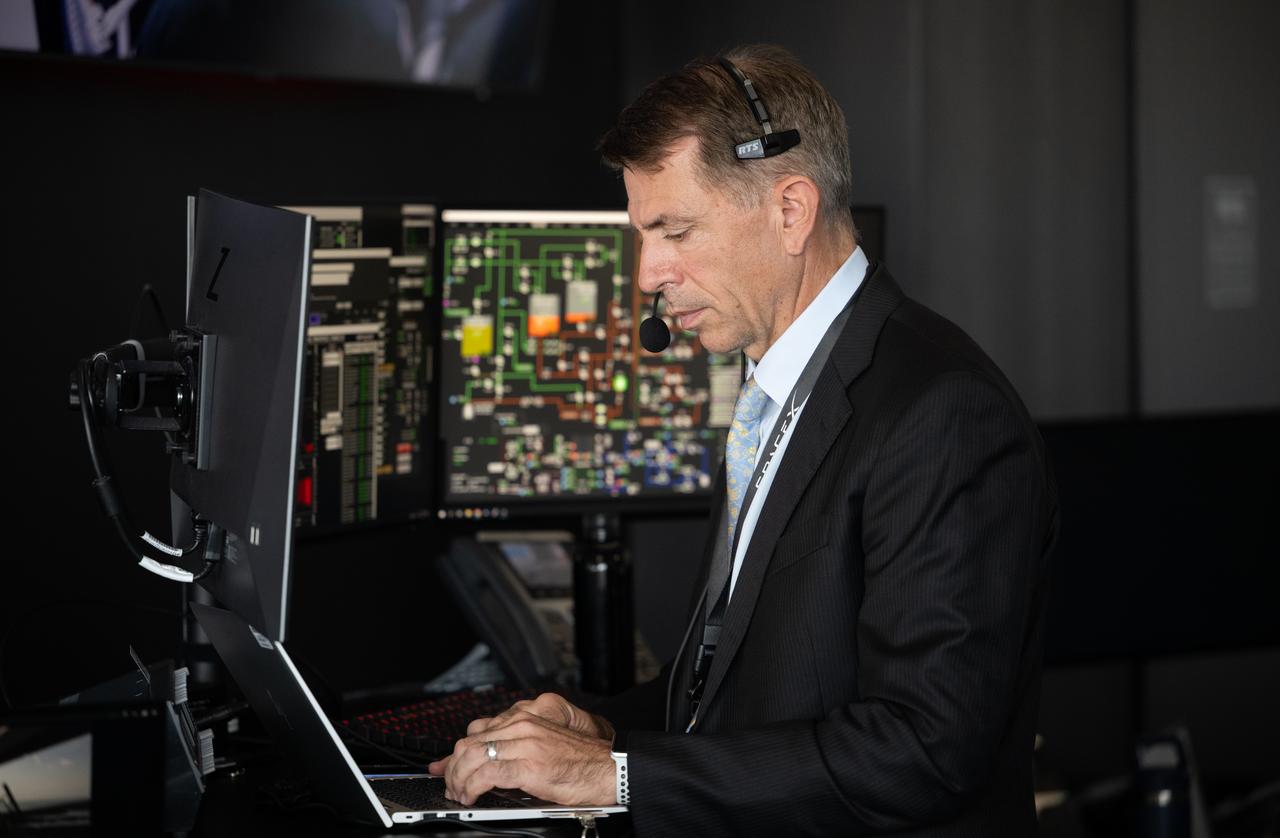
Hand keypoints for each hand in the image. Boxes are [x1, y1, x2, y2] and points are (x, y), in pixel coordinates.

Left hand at [426, 695, 616, 806]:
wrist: (608, 768)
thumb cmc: (580, 761)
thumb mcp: (541, 746)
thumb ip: (514, 748)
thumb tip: (485, 764)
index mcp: (524, 719)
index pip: (476, 731)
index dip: (455, 753)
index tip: (445, 768)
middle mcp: (522, 726)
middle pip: (469, 743)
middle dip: (452, 769)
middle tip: (450, 787)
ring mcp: (525, 744)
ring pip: (472, 757)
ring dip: (458, 780)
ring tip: (459, 795)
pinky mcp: (529, 765)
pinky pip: (486, 774)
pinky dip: (471, 788)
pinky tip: (471, 797)